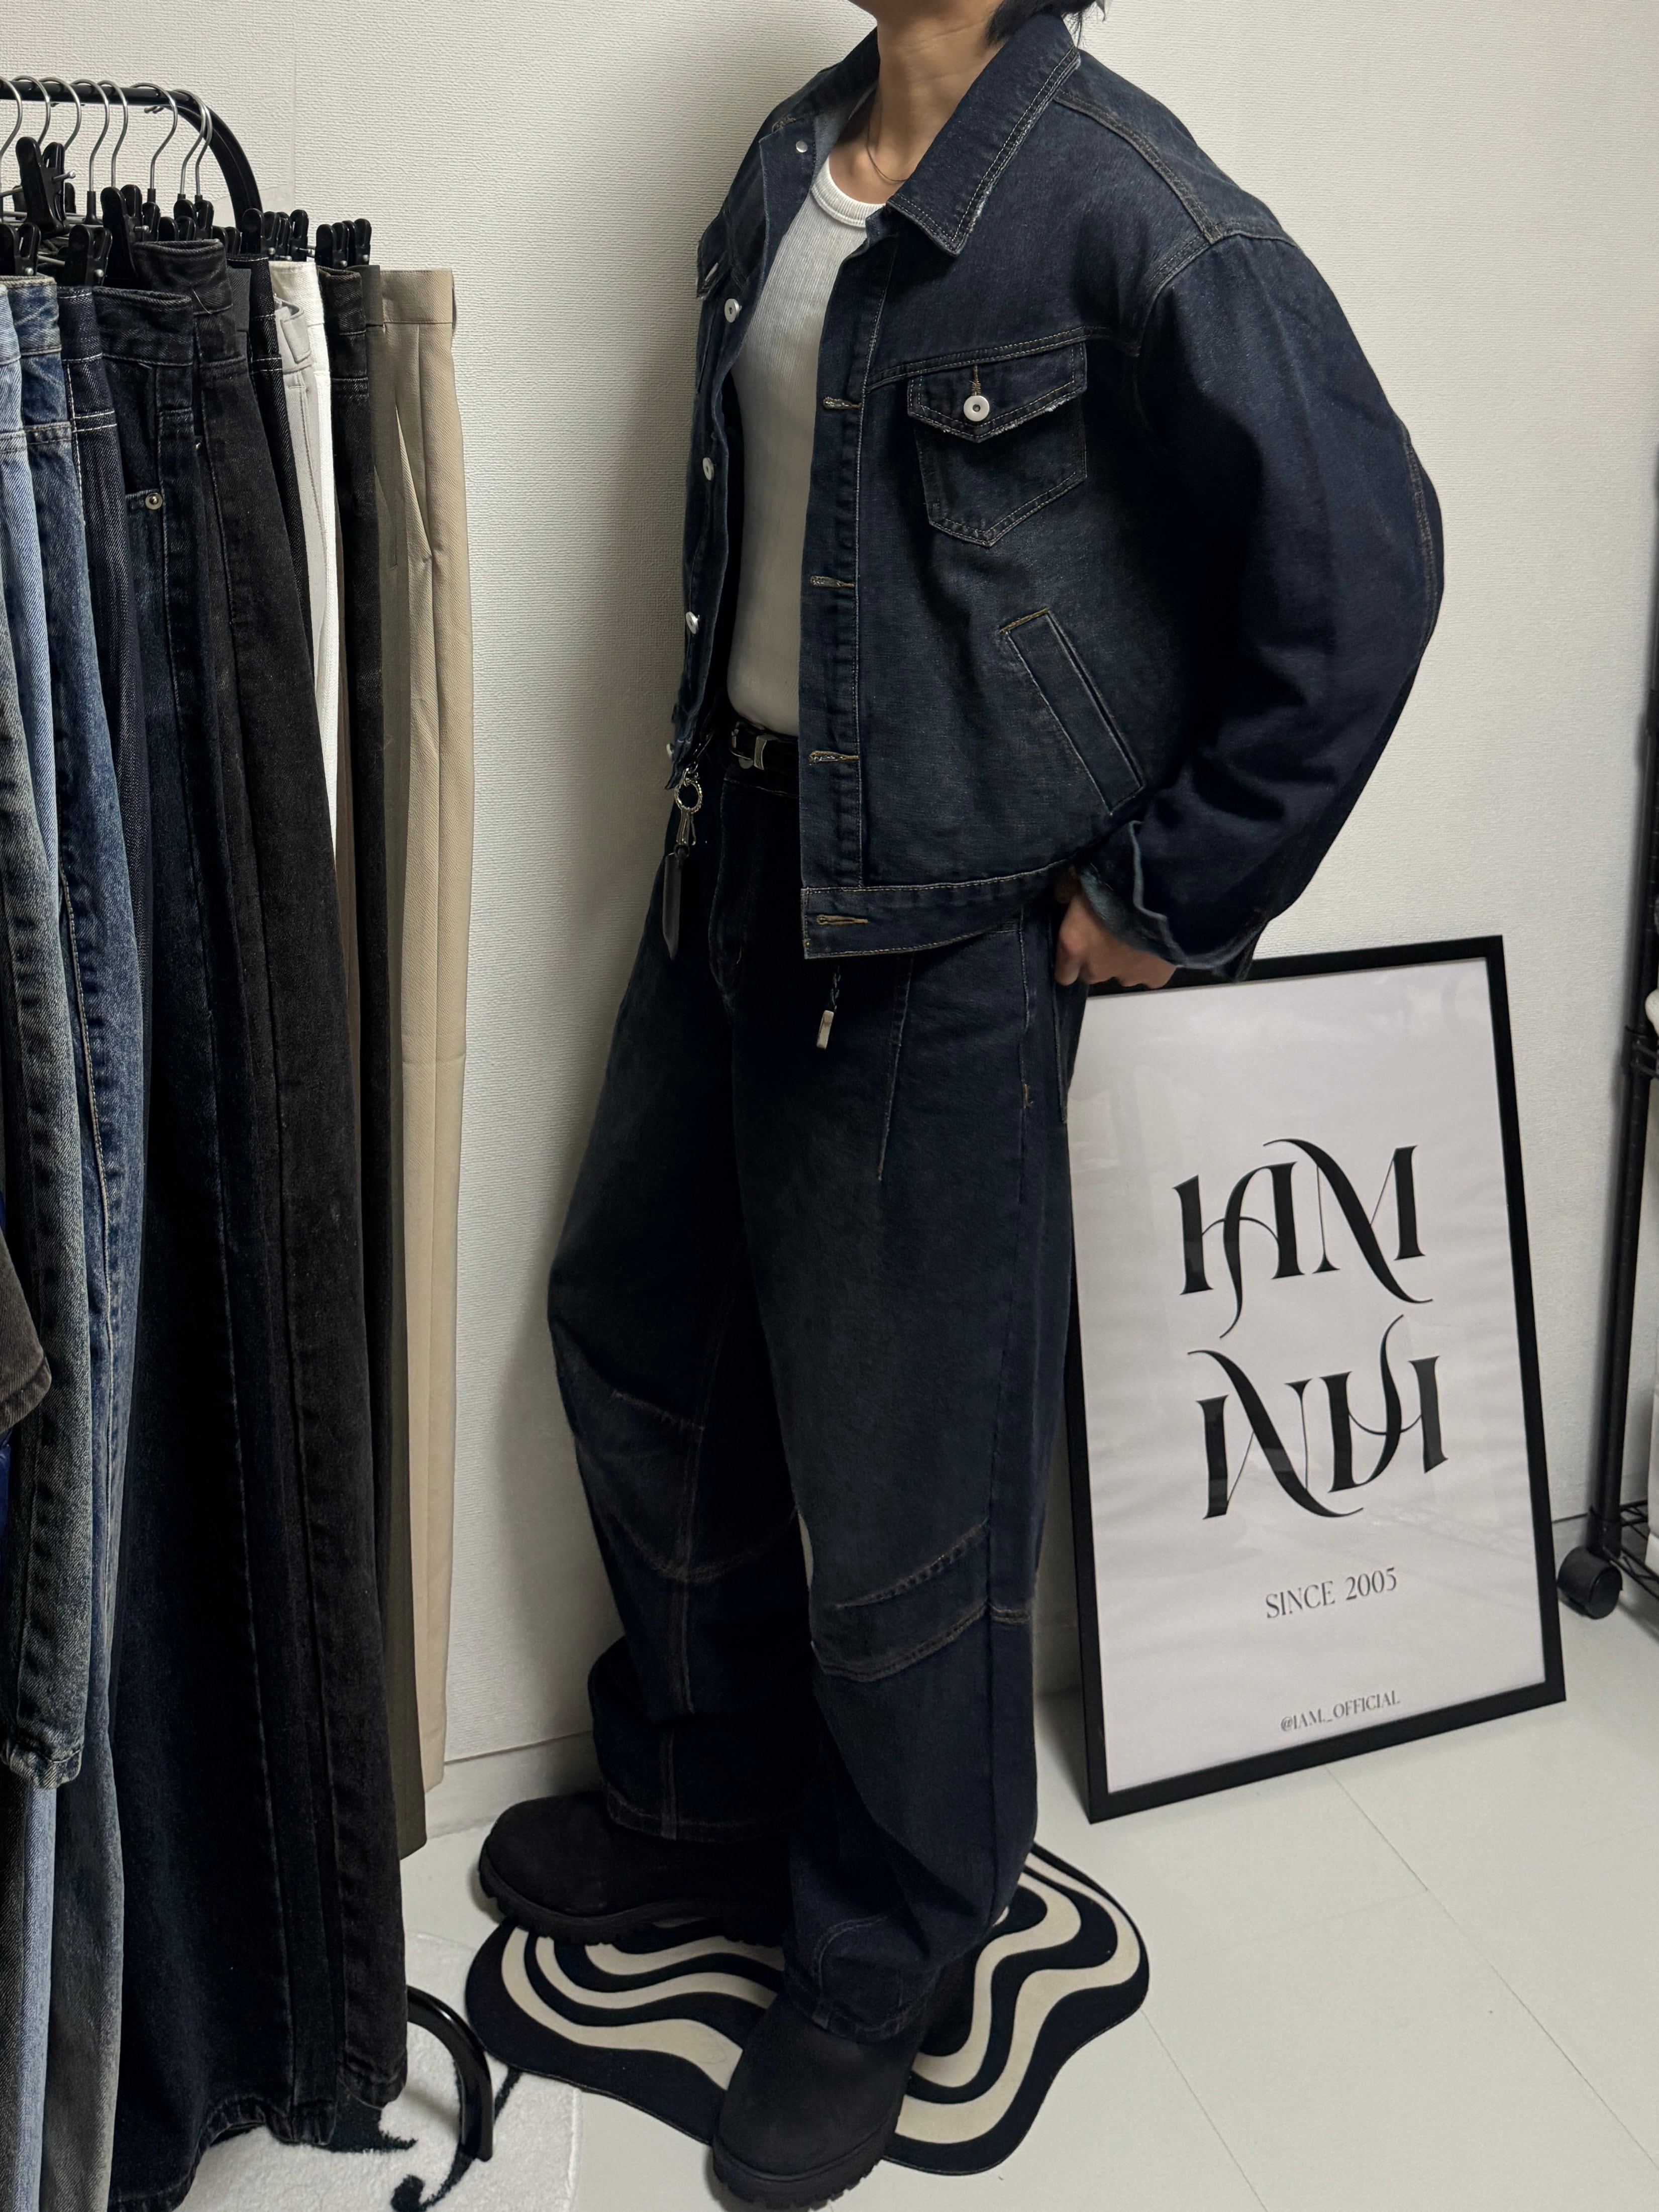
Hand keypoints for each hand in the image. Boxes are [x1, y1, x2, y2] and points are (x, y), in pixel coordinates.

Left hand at [1053, 871, 1175, 988]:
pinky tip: (1157, 945)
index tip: (1079, 945)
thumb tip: (1061, 893)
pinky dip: (1152, 964)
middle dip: (1099, 958)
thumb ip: (1069, 895)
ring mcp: (1126, 976)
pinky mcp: (1154, 978)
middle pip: (1092, 973)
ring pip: (1121, 974)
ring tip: (1138, 936)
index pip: (1063, 974)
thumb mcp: (1081, 881)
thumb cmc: (1118, 882)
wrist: (1163, 894)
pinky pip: (1149, 976)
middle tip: (1112, 933)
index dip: (1070, 962)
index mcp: (1073, 946)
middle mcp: (1096, 969)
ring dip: (1125, 960)